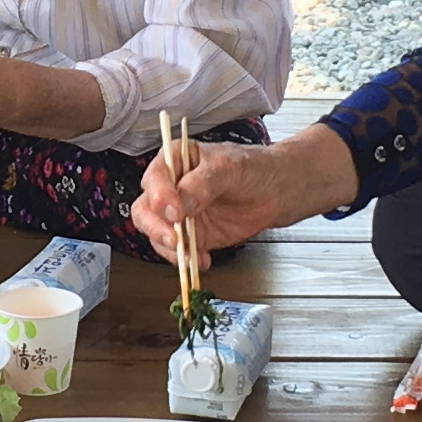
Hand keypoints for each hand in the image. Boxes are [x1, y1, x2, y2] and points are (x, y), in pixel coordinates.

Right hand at [139, 128, 354, 261]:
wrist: (275, 191)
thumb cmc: (252, 169)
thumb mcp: (229, 168)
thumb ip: (204, 182)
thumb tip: (182, 202)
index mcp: (174, 161)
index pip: (155, 178)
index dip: (160, 196)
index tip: (175, 211)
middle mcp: (170, 188)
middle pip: (146, 209)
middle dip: (156, 227)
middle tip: (175, 238)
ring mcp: (178, 214)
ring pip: (156, 234)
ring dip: (169, 249)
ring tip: (190, 255)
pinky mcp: (190, 236)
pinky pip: (177, 252)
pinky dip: (185, 260)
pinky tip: (201, 260)